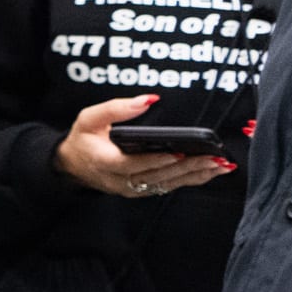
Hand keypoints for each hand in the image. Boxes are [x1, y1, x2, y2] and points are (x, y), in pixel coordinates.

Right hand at [55, 94, 234, 198]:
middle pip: (156, 176)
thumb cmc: (84, 139)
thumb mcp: (90, 118)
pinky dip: (190, 180)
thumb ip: (116, 108)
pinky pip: (167, 187)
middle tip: (212, 158)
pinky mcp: (141, 191)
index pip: (132, 164)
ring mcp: (131, 189)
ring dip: (194, 175)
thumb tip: (148, 100)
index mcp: (105, 162)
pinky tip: (209, 173)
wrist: (73, 165)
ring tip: (218, 165)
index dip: (156, 160)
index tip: (178, 152)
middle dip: (187, 167)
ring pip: (166, 184)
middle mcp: (119, 180)